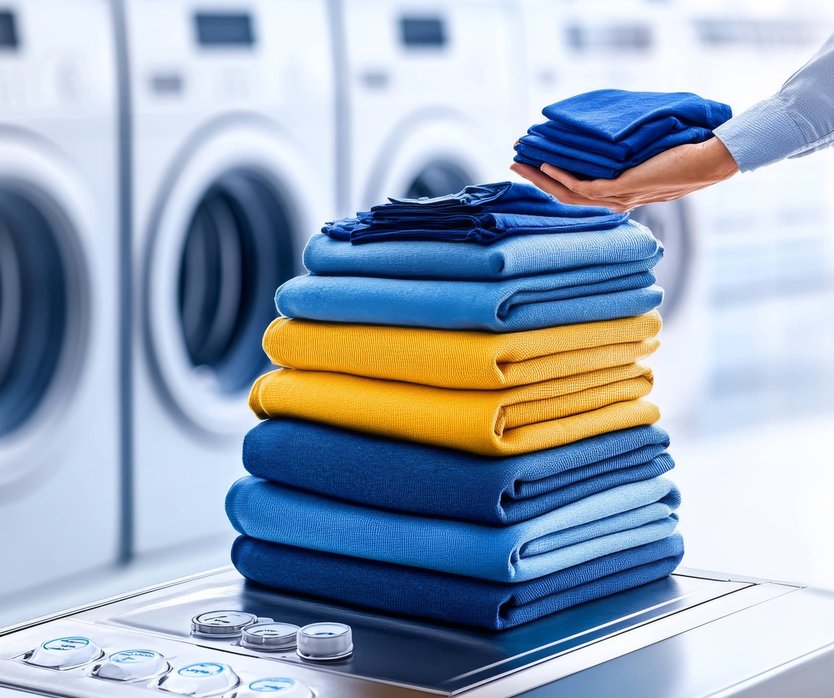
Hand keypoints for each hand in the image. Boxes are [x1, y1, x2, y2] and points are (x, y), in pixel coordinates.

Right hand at [510, 137, 739, 211]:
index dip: (549, 180)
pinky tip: (548, 163)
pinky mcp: (622, 189)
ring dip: (541, 178)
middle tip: (514, 164)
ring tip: (522, 162)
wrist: (707, 161)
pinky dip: (562, 176)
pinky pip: (584, 186)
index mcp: (618, 196)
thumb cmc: (683, 156)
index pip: (575, 192)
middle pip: (563, 196)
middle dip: (536, 180)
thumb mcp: (647, 156)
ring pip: (567, 193)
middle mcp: (614, 202)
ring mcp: (617, 197)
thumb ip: (626, 156)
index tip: (531, 164)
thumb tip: (607, 138)